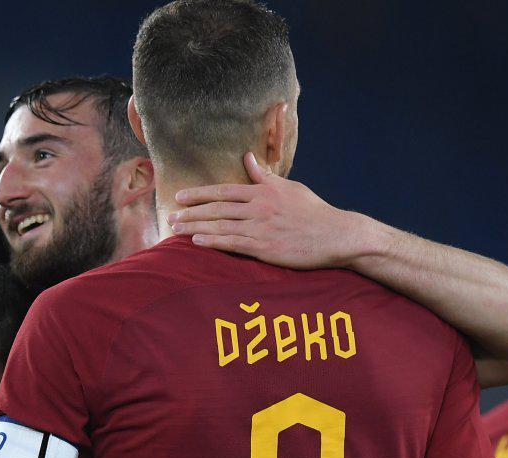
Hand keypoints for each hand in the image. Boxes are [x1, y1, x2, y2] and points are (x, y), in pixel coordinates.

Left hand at [172, 152, 388, 270]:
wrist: (336, 235)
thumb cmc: (313, 211)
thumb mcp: (289, 187)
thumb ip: (264, 176)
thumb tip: (248, 158)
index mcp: (263, 191)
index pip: (223, 190)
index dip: (199, 193)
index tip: (180, 196)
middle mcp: (258, 207)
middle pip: (216, 208)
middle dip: (190, 211)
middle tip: (171, 215)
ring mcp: (261, 227)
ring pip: (220, 225)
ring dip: (195, 227)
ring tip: (176, 229)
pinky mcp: (265, 248)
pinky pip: (233, 243)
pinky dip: (213, 242)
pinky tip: (197, 242)